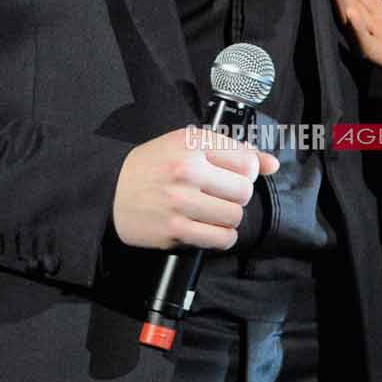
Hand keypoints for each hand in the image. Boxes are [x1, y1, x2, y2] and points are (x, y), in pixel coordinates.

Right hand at [110, 125, 278, 250]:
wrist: (109, 191)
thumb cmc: (152, 166)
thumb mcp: (187, 144)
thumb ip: (232, 151)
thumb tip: (272, 164)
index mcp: (191, 143)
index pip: (246, 160)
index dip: (248, 171)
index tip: (235, 175)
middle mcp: (187, 170)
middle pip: (244, 190)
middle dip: (237, 195)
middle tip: (220, 195)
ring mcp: (180, 202)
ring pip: (235, 215)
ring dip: (229, 217)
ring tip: (213, 212)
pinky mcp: (174, 230)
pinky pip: (220, 238)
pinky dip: (221, 237)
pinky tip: (209, 228)